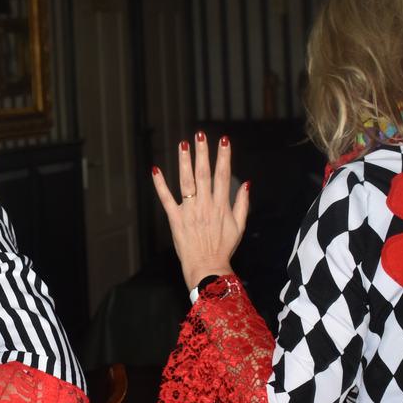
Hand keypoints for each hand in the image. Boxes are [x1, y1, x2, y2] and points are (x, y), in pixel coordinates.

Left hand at [151, 132, 249, 291]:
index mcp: (221, 206)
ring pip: (187, 182)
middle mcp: (205, 205)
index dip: (224, 157)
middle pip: (204, 174)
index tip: (224, 140)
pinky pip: (166, 199)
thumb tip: (246, 183)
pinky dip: (160, 184)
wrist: (207, 267)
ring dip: (185, 162)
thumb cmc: (223, 247)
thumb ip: (242, 203)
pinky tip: (155, 169)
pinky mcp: (175, 219)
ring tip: (184, 144)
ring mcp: (189, 211)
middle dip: (203, 153)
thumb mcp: (239, 226)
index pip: (223, 176)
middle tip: (200, 134)